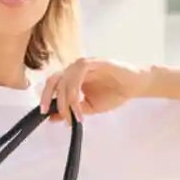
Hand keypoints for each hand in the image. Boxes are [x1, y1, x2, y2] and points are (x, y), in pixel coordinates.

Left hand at [38, 57, 153, 120]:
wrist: (135, 86)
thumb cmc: (115, 93)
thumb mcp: (89, 107)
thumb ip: (73, 110)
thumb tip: (53, 118)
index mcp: (72, 78)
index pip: (53, 85)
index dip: (46, 97)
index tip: (44, 113)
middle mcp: (75, 69)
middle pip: (54, 79)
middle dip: (49, 96)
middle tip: (50, 112)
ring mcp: (85, 64)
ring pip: (65, 78)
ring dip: (66, 99)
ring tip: (73, 115)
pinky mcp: (96, 61)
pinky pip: (79, 72)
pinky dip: (76, 89)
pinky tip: (79, 102)